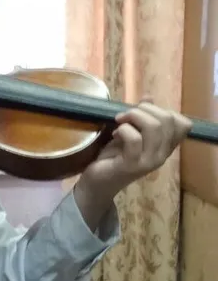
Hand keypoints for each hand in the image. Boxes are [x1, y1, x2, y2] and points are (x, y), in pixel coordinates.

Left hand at [74, 99, 191, 228]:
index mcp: (166, 146)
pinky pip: (134, 139)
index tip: (143, 112)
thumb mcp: (130, 133)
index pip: (183, 124)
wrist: (97, 183)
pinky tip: (115, 134)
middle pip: (168, 120)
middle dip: (145, 109)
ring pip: (154, 127)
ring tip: (120, 121)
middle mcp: (163, 155)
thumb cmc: (114, 157)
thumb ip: (141, 117)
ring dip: (134, 116)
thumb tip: (148, 97)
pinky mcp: (133, 165)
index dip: (163, 110)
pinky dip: (123, 129)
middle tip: (126, 115)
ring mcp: (149, 161)